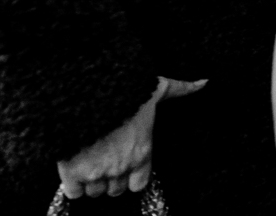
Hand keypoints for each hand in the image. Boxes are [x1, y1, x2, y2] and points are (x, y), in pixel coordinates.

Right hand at [55, 75, 196, 198]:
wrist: (87, 93)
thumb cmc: (123, 92)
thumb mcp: (157, 88)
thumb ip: (180, 89)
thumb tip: (204, 82)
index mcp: (142, 152)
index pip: (139, 184)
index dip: (131, 178)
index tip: (124, 168)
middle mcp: (121, 167)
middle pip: (115, 190)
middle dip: (110, 179)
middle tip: (103, 163)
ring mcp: (96, 172)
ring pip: (95, 192)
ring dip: (90, 182)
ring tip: (88, 163)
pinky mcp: (72, 173)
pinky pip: (73, 192)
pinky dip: (72, 185)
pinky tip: (73, 169)